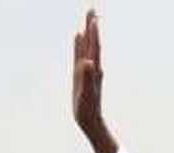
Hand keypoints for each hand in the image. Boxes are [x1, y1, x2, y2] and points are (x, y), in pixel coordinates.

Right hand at [72, 10, 117, 152]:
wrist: (90, 121)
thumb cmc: (88, 109)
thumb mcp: (87, 94)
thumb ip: (88, 77)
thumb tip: (89, 62)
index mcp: (93, 69)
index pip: (95, 47)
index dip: (94, 32)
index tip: (93, 17)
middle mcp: (93, 67)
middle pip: (93, 42)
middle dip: (92, 26)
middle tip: (92, 9)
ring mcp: (88, 70)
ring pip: (88, 47)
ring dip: (88, 33)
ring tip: (87, 19)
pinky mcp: (83, 74)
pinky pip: (81, 54)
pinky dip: (80, 44)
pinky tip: (78, 38)